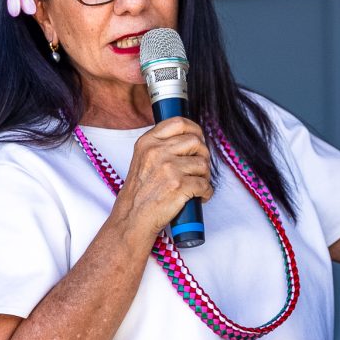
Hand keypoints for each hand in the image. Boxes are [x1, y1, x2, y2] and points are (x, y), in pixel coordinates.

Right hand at [111, 117, 212, 246]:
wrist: (133, 217)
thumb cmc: (140, 191)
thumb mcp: (143, 159)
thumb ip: (161, 146)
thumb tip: (191, 138)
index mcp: (148, 142)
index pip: (179, 122)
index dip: (195, 129)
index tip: (199, 139)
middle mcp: (157, 152)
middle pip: (196, 142)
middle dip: (203, 155)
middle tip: (199, 169)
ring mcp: (168, 168)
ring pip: (203, 163)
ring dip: (205, 175)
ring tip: (197, 184)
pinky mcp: (179, 186)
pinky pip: (205, 184)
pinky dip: (206, 192)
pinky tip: (199, 196)